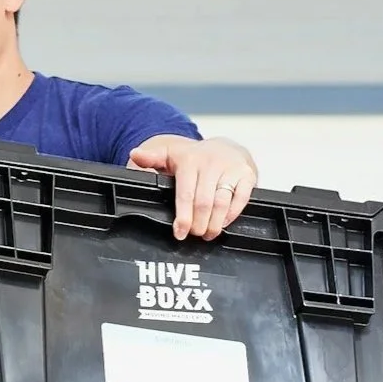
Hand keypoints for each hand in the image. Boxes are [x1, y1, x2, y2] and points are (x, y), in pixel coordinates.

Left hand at [128, 135, 258, 240]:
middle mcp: (211, 163)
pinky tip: (223, 223)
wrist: (227, 146)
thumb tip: (135, 155)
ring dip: (214, 224)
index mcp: (190, 160)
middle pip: (204, 203)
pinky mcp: (247, 174)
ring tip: (207, 234)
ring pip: (222, 203)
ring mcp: (231, 168)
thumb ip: (151, 158)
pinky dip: (232, 216)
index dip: (183, 217)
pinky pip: (241, 199)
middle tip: (194, 234)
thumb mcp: (171, 154)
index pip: (186, 194)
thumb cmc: (197, 157)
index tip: (180, 233)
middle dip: (198, 224)